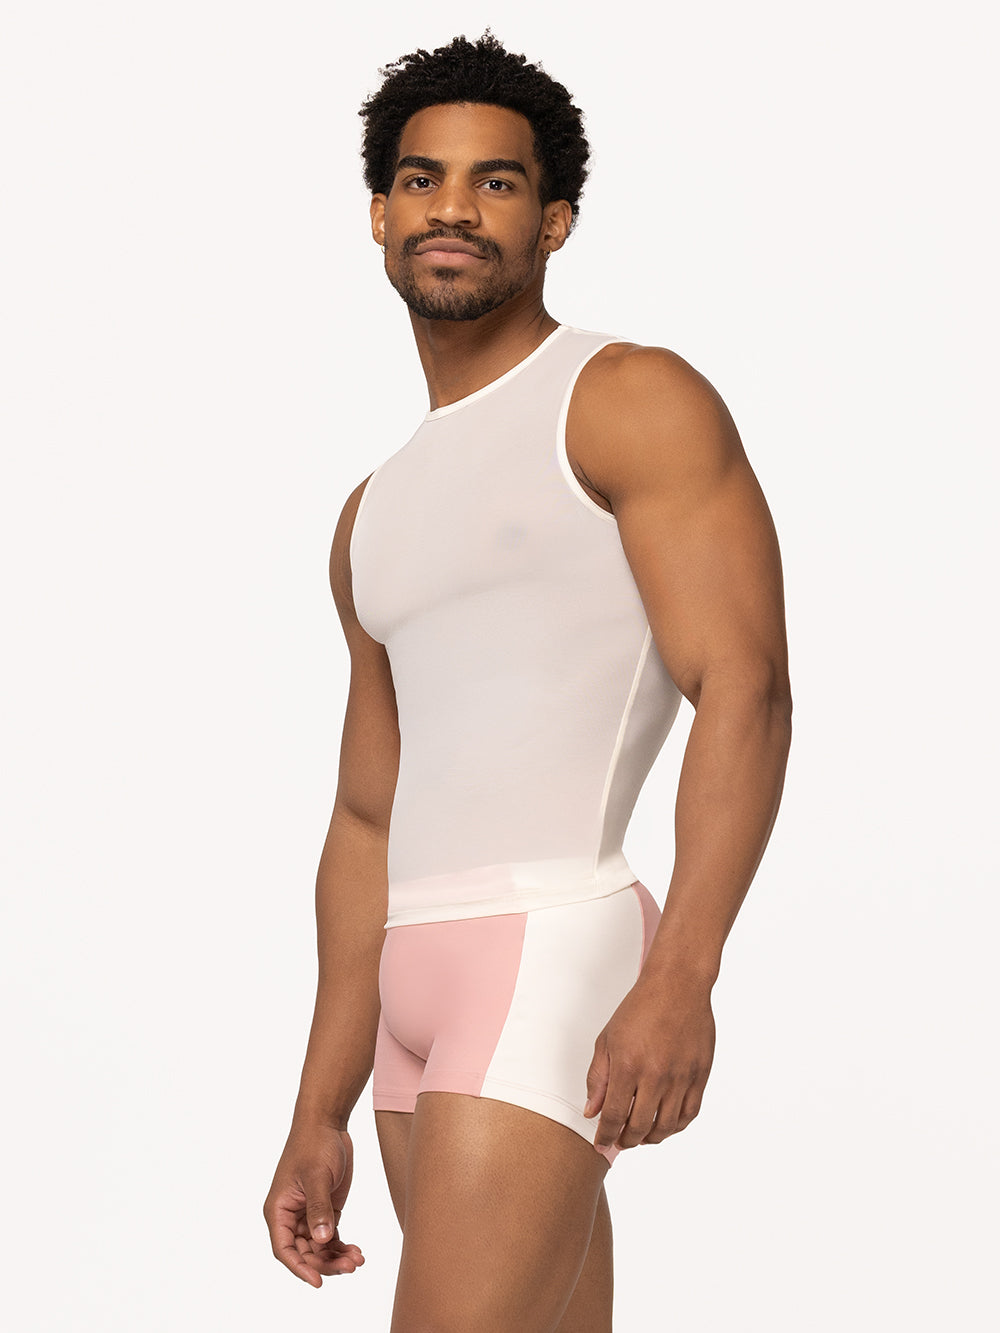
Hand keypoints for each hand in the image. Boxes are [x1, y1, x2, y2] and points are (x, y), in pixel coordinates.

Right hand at [263, 1122, 364, 1286]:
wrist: (327, 1122)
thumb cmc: (314, 1143)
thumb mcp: (317, 1175)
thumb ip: (319, 1208)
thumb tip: (322, 1240)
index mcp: (278, 1210)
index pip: (284, 1249)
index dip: (299, 1268)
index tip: (318, 1281)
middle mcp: (290, 1216)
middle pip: (305, 1253)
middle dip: (326, 1263)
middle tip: (350, 1266)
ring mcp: (308, 1215)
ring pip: (319, 1248)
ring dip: (337, 1257)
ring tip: (358, 1260)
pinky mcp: (325, 1210)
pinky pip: (330, 1237)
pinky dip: (342, 1246)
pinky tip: (357, 1251)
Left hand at [583, 969, 715, 1150]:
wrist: (677, 985)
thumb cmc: (640, 1008)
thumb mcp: (608, 1039)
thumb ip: (598, 1078)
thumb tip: (592, 1112)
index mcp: (628, 1066)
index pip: (614, 1116)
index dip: (606, 1135)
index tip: (601, 1143)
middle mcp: (656, 1075)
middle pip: (639, 1127)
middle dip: (626, 1141)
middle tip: (619, 1142)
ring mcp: (681, 1077)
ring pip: (666, 1126)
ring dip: (650, 1138)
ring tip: (640, 1136)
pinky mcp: (700, 1075)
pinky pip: (689, 1114)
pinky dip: (675, 1126)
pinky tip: (665, 1125)